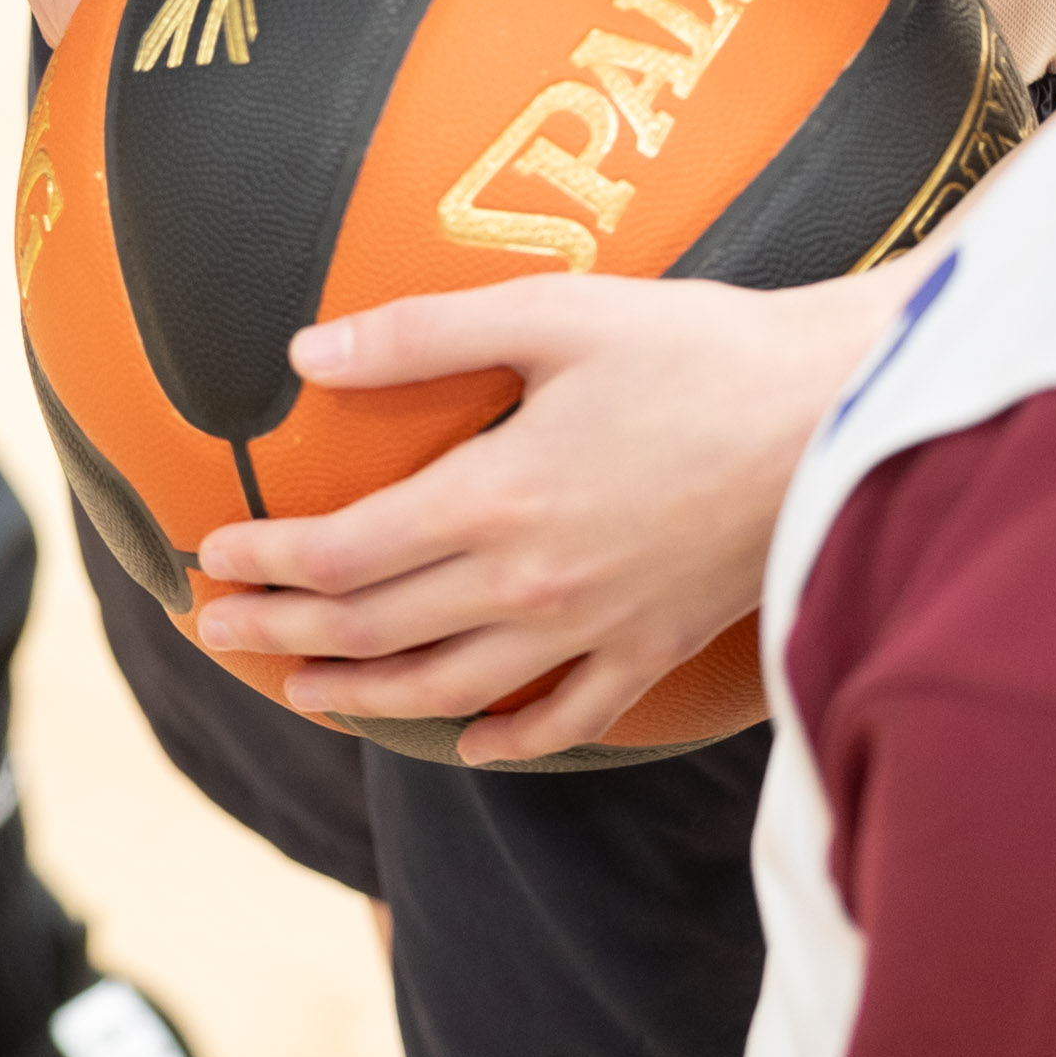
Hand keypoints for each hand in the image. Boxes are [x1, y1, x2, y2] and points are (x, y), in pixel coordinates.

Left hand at [182, 263, 908, 763]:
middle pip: (372, 628)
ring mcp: (595, 628)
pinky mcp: (657, 647)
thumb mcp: (550, 314)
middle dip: (279, 632)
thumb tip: (302, 353)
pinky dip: (506, 738)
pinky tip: (470, 743)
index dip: (262, 561)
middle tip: (211, 630)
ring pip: (451, 687)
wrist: (847, 414)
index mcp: (493, 499)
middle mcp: (531, 584)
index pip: (339, 555)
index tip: (207, 555)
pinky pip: (566, 717)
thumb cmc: (698, 349)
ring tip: (300, 690)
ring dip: (361, 693)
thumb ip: (418, 335)